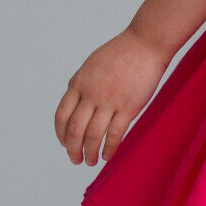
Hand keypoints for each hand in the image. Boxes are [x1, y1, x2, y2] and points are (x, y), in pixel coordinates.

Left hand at [54, 28, 171, 165]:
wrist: (144, 44)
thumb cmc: (121, 53)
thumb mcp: (91, 65)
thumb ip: (81, 83)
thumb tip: (74, 99)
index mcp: (78, 84)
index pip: (61, 115)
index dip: (61, 134)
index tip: (64, 143)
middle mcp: (90, 94)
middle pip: (74, 129)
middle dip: (72, 149)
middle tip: (75, 159)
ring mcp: (109, 101)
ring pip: (93, 135)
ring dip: (89, 153)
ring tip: (90, 162)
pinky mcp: (128, 107)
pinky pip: (114, 134)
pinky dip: (109, 148)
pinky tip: (107, 156)